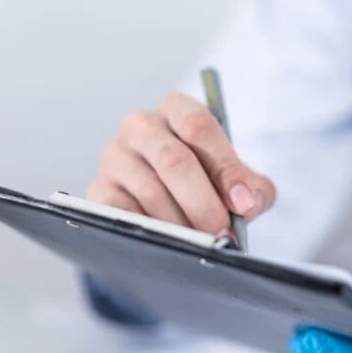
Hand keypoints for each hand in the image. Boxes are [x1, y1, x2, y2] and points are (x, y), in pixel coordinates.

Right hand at [87, 92, 275, 233]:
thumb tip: (246, 203)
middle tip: (222, 233)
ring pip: (150, 190)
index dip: (224, 166)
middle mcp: (140, 126)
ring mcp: (115, 156)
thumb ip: (252, 188)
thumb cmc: (206, 183)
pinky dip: (152, 231)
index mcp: (175, 109)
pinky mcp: (99, 189)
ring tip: (201, 243)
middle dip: (203, 202)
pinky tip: (169, 242)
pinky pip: (124, 213)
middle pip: (173, 159)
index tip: (242, 202)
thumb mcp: (237, 181)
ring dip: (181, 223)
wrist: (170, 205)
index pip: (198, 126)